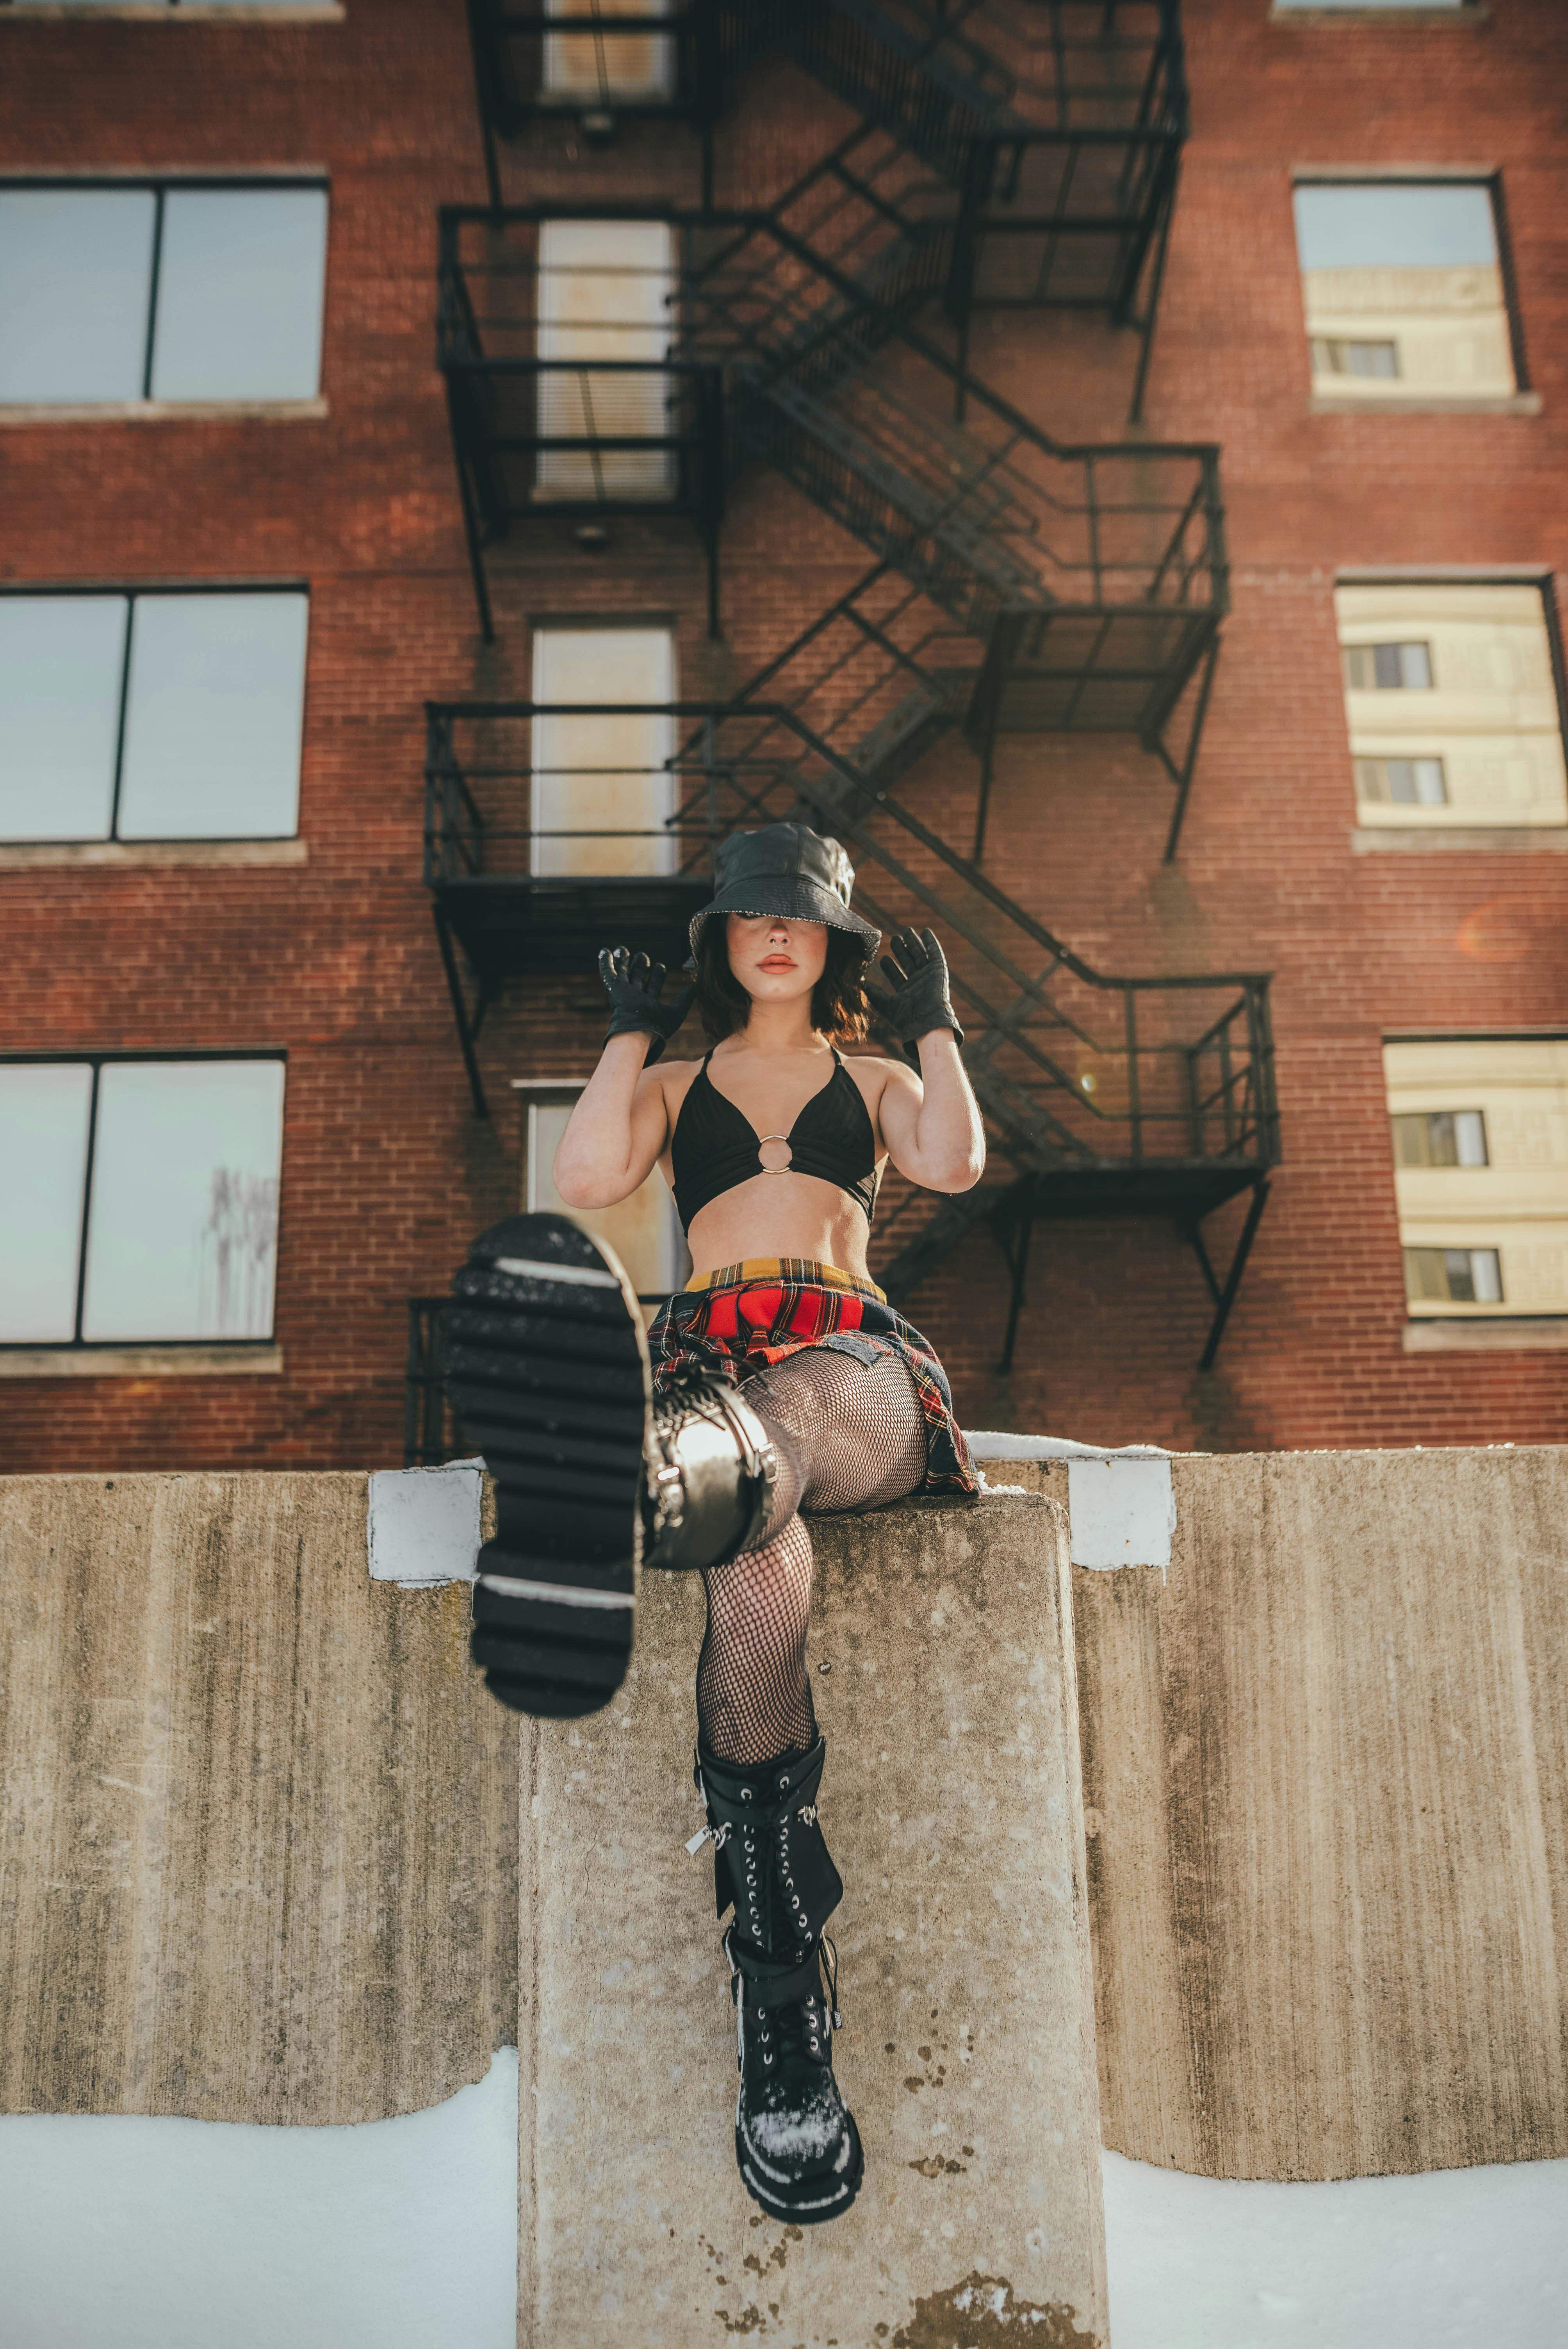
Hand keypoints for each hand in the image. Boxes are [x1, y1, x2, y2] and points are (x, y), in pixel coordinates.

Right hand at [598, 946, 695, 1067]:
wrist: (638, 1032)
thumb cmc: (656, 1027)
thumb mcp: (676, 1013)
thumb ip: (683, 1001)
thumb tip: (693, 990)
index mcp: (648, 1004)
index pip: (652, 987)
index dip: (656, 977)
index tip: (661, 966)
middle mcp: (635, 998)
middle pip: (636, 979)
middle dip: (639, 967)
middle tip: (642, 956)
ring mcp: (623, 993)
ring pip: (622, 974)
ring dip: (623, 962)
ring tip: (623, 950)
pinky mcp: (614, 988)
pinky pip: (608, 972)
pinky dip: (606, 962)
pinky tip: (605, 952)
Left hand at [864, 927, 963, 1055]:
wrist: (925, 1022)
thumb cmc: (906, 1018)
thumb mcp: (885, 1005)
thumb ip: (874, 994)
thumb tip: (861, 984)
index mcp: (906, 992)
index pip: (896, 975)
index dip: (890, 967)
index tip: (883, 958)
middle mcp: (917, 983)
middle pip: (908, 962)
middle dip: (901, 951)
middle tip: (894, 938)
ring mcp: (928, 976)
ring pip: (920, 955)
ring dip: (913, 943)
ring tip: (906, 931)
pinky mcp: (938, 970)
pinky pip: (935, 953)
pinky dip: (931, 942)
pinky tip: (926, 932)